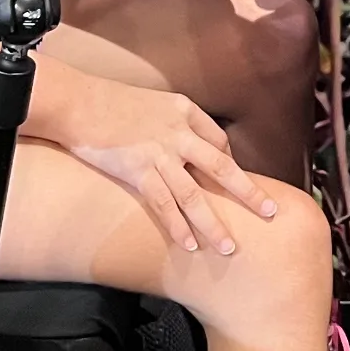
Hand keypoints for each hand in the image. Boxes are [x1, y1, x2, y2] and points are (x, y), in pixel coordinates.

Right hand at [44, 75, 277, 255]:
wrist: (79, 103)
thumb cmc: (112, 103)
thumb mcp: (154, 103)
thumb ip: (175, 124)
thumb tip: (192, 151)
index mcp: (185, 110)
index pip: (219, 143)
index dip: (229, 167)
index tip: (235, 187)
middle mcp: (178, 132)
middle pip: (222, 166)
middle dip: (248, 193)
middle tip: (271, 212)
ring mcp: (159, 152)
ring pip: (194, 194)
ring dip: (212, 224)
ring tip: (227, 247)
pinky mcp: (138, 170)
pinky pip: (163, 203)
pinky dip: (177, 225)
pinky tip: (189, 243)